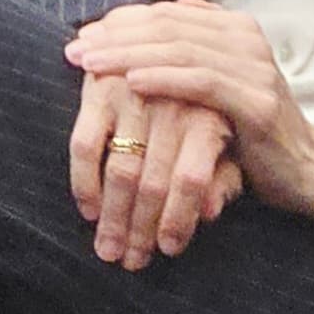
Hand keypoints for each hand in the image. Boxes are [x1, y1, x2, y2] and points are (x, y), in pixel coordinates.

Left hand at [65, 0, 313, 234]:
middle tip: (76, 49)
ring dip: (129, 55)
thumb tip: (124, 35)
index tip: (83, 36)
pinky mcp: (257, 100)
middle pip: (168, 26)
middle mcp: (245, 38)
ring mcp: (254, 66)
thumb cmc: (250, 134)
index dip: (122, 22)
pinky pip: (201, 81)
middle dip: (116, 36)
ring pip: (179, 49)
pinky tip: (130, 82)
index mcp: (233, 28)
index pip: (167, 14)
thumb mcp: (212, 90)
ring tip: (91, 64)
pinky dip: (163, 78)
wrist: (307, 170)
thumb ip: (180, 60)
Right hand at [68, 66, 240, 268]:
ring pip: (121, 169)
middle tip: (131, 261)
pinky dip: (84, 182)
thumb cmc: (207, 110)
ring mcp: (135, 93)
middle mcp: (173, 102)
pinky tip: (88, 210)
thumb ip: (224, 178)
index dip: (179, 219)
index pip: (192, 178)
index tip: (169, 249)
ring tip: (108, 250)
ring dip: (112, 217)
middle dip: (140, 229)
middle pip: (154, 180)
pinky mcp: (100, 87)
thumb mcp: (229, 144)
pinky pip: (85, 145)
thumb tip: (211, 212)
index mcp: (210, 114)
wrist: (180, 52)